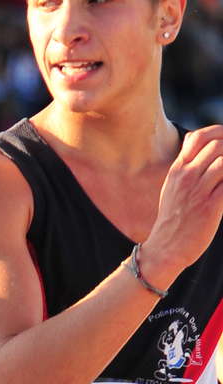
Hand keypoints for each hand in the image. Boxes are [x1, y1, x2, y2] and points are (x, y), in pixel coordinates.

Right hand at [141, 123, 222, 288]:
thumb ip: (184, 164)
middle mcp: (187, 176)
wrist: (165, 250)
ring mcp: (198, 191)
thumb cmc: (172, 219)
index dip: (219, 133)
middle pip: (216, 145)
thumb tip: (192, 141)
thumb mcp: (171, 187)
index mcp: (178, 169)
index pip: (199, 137)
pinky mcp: (210, 206)